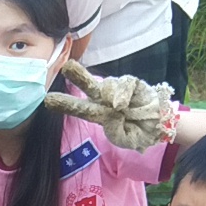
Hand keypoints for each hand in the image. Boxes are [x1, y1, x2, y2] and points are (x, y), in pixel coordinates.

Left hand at [42, 61, 178, 151]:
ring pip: (108, 84)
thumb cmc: (136, 132)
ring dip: (111, 94)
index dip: (65, 104)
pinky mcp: (131, 83)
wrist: (157, 125)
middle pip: (88, 85)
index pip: (79, 107)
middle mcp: (104, 98)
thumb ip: (116, 129)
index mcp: (98, 113)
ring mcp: (117, 89)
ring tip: (121, 110)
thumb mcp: (124, 138)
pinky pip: (126, 84)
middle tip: (66, 67)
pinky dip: (126, 94)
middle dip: (78, 76)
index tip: (48, 100)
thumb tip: (114, 107)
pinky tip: (128, 105)